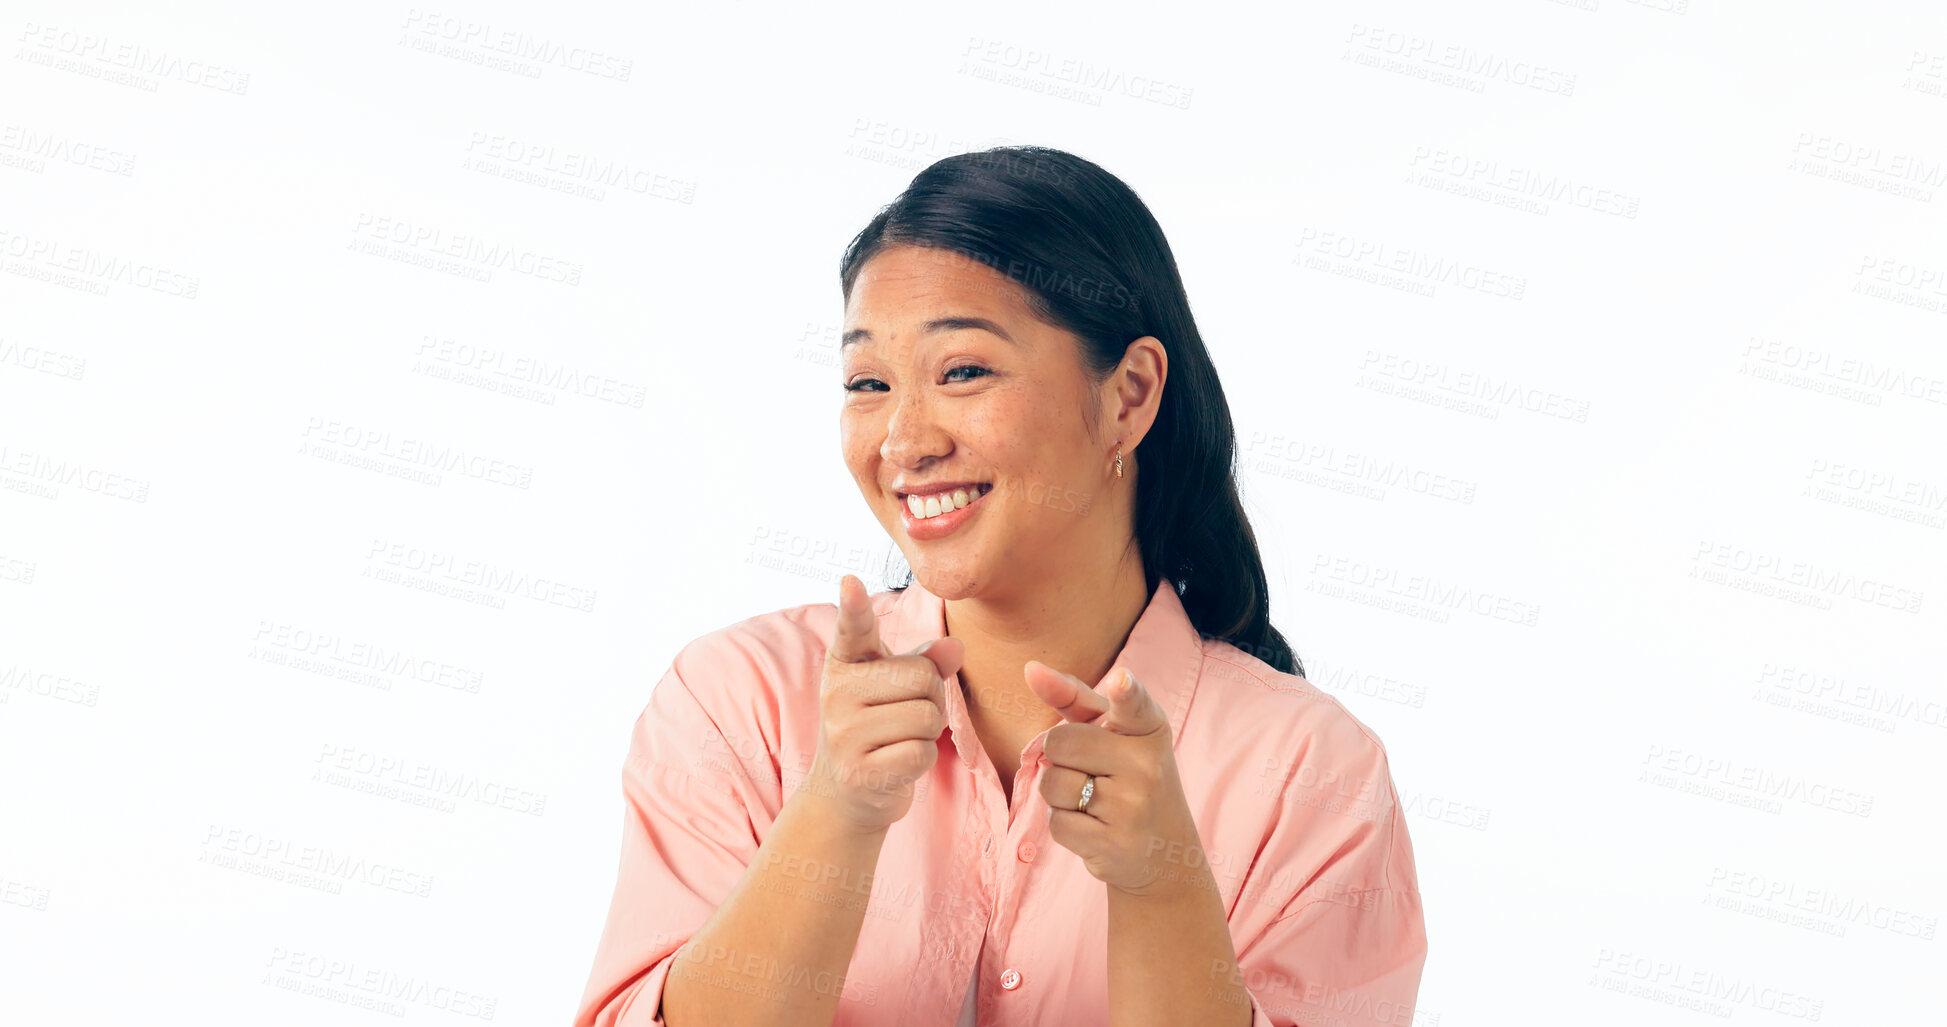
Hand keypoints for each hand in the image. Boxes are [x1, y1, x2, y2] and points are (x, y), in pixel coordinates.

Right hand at [800, 574, 964, 834]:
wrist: (845, 794)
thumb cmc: (878, 725)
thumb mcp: (895, 686)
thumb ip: (927, 661)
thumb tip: (956, 648)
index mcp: (845, 662)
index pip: (853, 628)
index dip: (853, 605)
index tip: (850, 582)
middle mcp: (836, 692)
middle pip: (922, 676)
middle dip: (931, 697)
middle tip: (905, 714)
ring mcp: (843, 733)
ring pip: (926, 716)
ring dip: (928, 731)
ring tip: (900, 737)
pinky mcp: (859, 770)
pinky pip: (922, 752)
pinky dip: (922, 759)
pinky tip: (897, 762)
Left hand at [1025, 662, 1203, 897]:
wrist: (1164, 853)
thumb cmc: (1128, 778)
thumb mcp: (1113, 733)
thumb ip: (1074, 698)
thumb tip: (1031, 669)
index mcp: (1149, 730)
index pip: (1134, 704)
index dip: (1125, 691)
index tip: (1121, 680)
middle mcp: (1147, 765)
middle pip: (1060, 742)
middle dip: (1059, 757)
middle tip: (1090, 772)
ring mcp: (1133, 806)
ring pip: (1052, 784)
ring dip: (1059, 794)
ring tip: (1093, 802)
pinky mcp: (1114, 843)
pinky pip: (1057, 823)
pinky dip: (1065, 825)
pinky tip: (1094, 827)